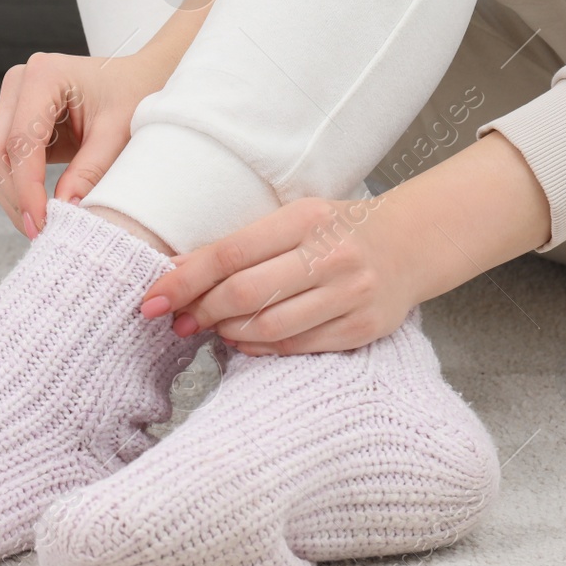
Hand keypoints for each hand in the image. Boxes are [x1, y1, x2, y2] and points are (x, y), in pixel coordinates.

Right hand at [0, 0, 227, 237]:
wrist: (141, 81)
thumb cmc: (135, 96)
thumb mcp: (119, 133)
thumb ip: (91, 170)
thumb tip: (66, 209)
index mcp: (43, 75)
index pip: (21, 141)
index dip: (26, 188)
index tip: (42, 223)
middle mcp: (19, 84)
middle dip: (16, 198)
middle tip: (41, 233)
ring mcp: (14, 103)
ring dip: (14, 198)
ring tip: (43, 226)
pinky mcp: (16, 123)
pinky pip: (6, 165)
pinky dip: (19, 191)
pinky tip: (41, 210)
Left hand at [140, 197, 417, 354]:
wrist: (413, 242)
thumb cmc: (339, 229)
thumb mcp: (292, 219)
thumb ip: (240, 244)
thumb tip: (177, 272)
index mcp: (306, 219)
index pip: (230, 253)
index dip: (185, 280)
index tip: (153, 298)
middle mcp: (331, 256)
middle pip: (245, 293)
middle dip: (200, 310)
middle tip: (177, 319)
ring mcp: (350, 294)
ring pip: (268, 326)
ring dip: (226, 331)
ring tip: (209, 327)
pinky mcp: (362, 329)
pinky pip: (296, 346)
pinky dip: (259, 347)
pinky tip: (242, 339)